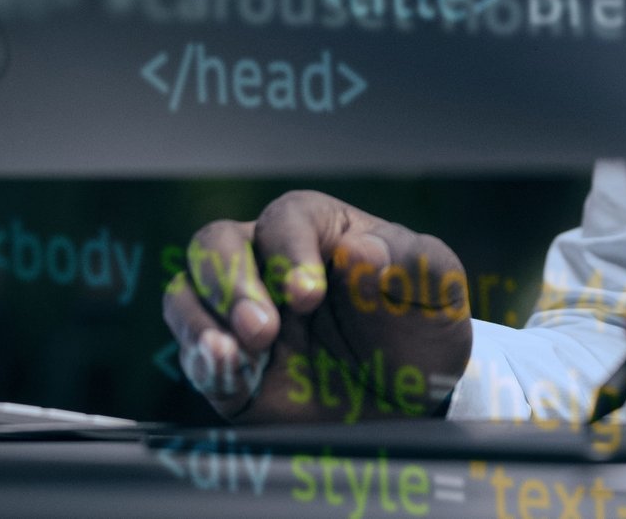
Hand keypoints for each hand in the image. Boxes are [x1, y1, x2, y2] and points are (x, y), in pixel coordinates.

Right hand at [160, 190, 472, 422]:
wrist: (413, 406)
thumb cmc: (421, 331)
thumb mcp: (437, 291)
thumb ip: (412, 262)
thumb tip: (362, 250)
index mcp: (323, 233)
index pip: (286, 219)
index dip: (288, 251)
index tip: (308, 295)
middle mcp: (271, 266)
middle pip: (217, 244)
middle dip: (230, 282)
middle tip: (265, 330)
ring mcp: (244, 318)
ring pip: (187, 293)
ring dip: (201, 320)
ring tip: (234, 353)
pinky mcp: (230, 370)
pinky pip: (193, 356)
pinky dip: (201, 361)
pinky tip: (228, 373)